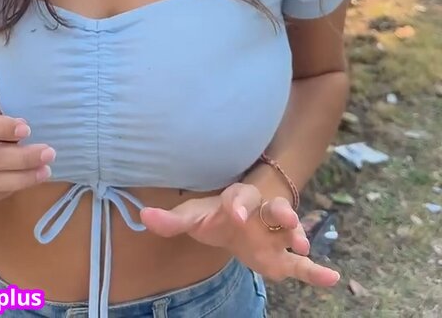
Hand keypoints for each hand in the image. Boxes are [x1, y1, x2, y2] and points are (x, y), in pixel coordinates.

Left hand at [140, 182, 340, 289]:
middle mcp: (262, 213)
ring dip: (298, 233)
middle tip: (285, 217)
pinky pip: (302, 265)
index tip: (236, 214)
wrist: (238, 217)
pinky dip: (316, 271)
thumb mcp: (194, 216)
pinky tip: (332, 278)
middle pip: (274, 207)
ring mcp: (275, 235)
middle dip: (280, 211)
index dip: (239, 205)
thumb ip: (171, 220)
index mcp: (238, 200)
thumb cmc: (215, 215)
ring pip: (291, 229)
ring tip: (303, 243)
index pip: (239, 198)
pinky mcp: (283, 257)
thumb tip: (143, 217)